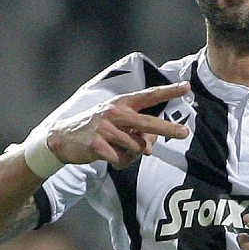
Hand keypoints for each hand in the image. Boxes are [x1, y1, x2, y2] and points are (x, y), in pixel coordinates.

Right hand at [47, 82, 189, 167]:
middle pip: (148, 123)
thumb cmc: (95, 129)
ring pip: (136, 147)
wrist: (62, 139)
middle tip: (184, 133)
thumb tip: (151, 146)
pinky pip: (122, 159)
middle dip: (168, 129)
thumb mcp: (114, 122)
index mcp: (121, 103)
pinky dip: (121, 162)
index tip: (186, 87)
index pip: (148, 96)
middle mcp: (115, 113)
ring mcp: (106, 129)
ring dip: (132, 154)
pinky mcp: (98, 145)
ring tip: (119, 150)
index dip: (168, 91)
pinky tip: (110, 157)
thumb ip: (135, 130)